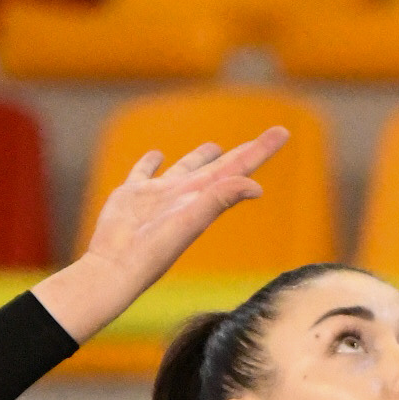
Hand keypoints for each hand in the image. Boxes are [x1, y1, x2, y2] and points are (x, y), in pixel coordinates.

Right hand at [34, 128, 290, 342]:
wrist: (114, 268)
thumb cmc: (153, 251)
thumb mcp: (190, 221)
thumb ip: (220, 199)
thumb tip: (257, 187)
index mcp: (203, 197)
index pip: (239, 168)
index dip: (261, 149)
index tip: (283, 131)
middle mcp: (185, 194)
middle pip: (221, 167)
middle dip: (245, 151)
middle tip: (268, 136)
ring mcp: (158, 195)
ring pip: (185, 168)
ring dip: (200, 156)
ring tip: (214, 146)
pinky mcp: (131, 196)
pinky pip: (143, 172)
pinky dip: (150, 162)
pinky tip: (155, 154)